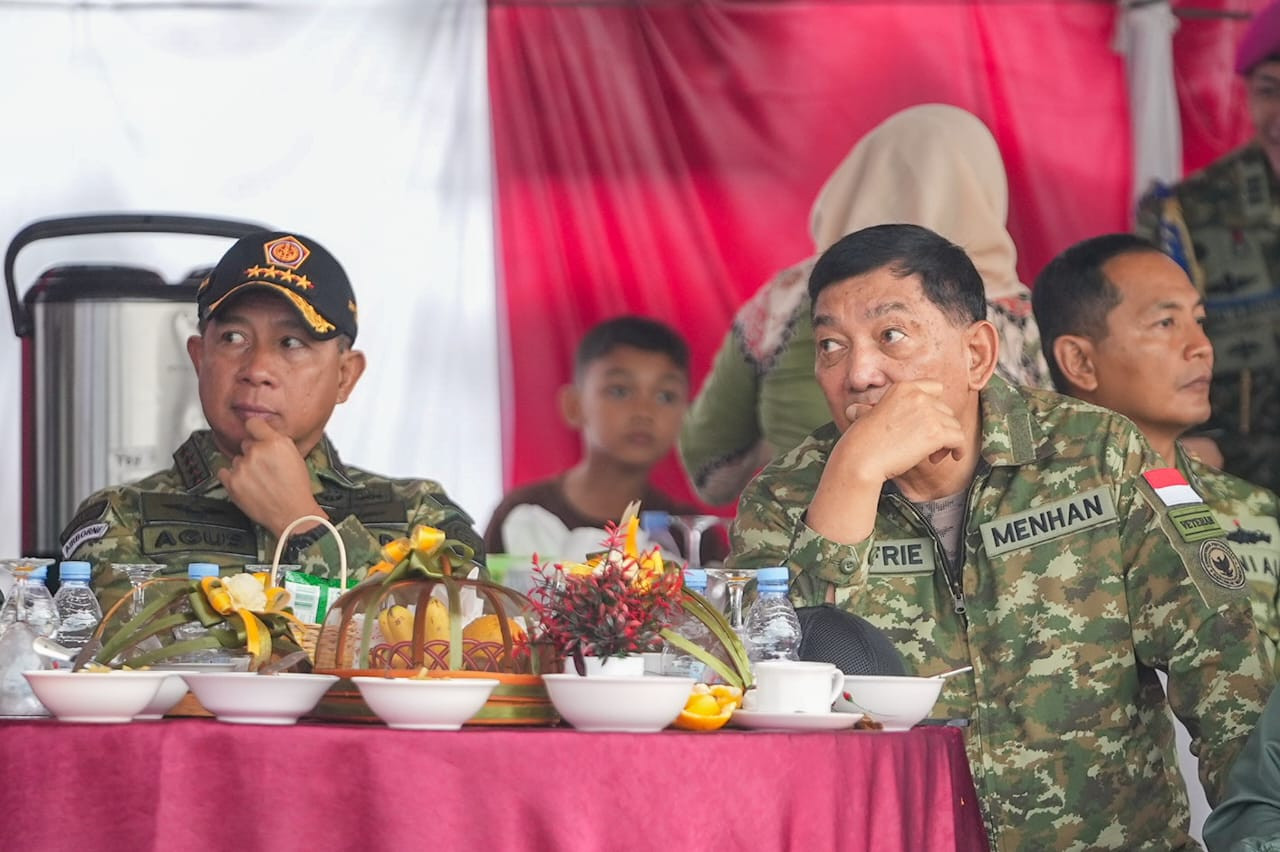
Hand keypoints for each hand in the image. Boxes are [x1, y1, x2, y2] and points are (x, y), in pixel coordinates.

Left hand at [217, 418, 327, 538]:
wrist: (293, 514)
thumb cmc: (297, 489)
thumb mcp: (295, 456)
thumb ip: (278, 442)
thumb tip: (265, 435)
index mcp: (275, 442)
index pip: (253, 423)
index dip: (255, 430)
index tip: (254, 434)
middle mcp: (257, 452)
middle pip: (246, 444)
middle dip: (253, 453)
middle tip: (264, 467)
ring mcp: (243, 467)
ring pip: (237, 460)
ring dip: (244, 467)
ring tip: (258, 480)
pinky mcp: (232, 483)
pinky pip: (223, 472)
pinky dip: (231, 477)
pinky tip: (244, 484)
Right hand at [807, 380, 964, 544]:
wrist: (861, 458)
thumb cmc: (860, 441)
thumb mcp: (866, 414)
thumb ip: (875, 408)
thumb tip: (856, 409)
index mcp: (903, 388)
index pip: (934, 388)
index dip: (935, 408)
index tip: (930, 422)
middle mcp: (918, 396)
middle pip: (946, 410)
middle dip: (941, 427)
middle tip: (928, 446)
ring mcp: (929, 413)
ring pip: (954, 426)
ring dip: (947, 441)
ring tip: (932, 455)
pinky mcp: (936, 432)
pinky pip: (959, 439)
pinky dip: (958, 449)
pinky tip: (949, 457)